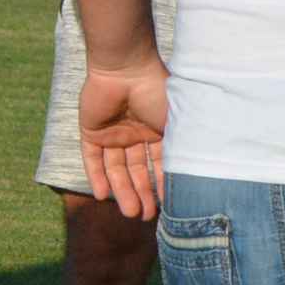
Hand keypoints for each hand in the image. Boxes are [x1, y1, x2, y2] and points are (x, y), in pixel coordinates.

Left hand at [79, 55, 170, 220]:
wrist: (125, 68)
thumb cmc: (157, 91)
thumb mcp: (176, 122)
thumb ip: (180, 148)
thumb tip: (194, 176)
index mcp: (158, 130)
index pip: (160, 164)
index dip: (164, 185)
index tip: (169, 207)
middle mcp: (135, 134)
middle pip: (137, 170)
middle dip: (142, 193)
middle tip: (145, 217)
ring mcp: (113, 133)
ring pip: (116, 168)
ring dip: (122, 190)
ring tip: (130, 213)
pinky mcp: (90, 131)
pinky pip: (92, 159)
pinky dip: (96, 176)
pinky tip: (102, 196)